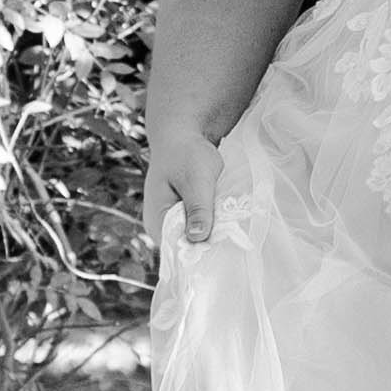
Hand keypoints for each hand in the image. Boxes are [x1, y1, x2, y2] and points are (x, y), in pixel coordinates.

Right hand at [144, 126, 220, 252]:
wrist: (181, 136)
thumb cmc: (187, 154)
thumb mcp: (196, 180)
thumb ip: (198, 208)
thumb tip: (198, 238)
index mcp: (156, 222)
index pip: (177, 252)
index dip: (200, 254)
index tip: (223, 251)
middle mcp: (159, 227)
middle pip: (186, 249)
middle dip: (209, 245)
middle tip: (234, 239)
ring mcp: (169, 222)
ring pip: (194, 239)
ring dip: (212, 235)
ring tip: (232, 230)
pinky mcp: (181, 216)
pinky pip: (197, 229)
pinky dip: (211, 225)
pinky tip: (225, 221)